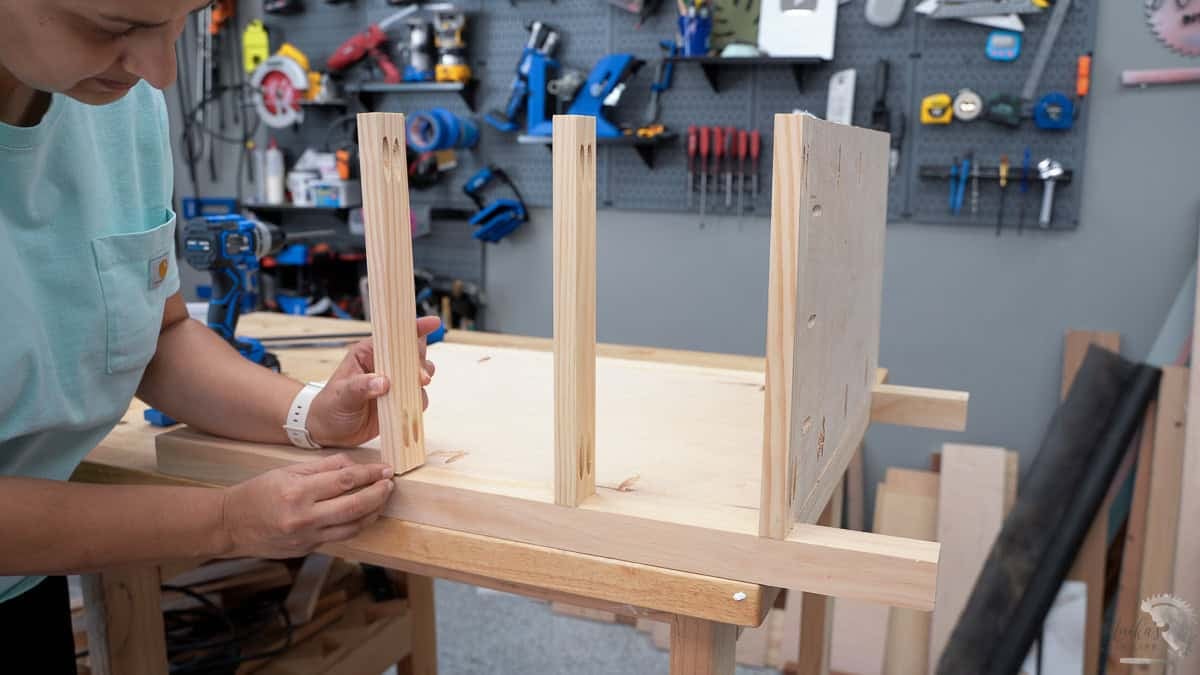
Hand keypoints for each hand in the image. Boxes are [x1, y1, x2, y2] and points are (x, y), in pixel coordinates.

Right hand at [220, 453, 393, 558]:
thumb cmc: (258, 492)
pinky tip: (364, 514)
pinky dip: (356, 525)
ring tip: (382, 498)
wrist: (231, 525)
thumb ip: (323, 467)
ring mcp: (307, 537)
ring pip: (352, 527)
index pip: (345, 481)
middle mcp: (304, 518)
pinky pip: (340, 537)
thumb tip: (354, 465)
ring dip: (373, 512)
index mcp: (297, 492)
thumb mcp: (287, 471)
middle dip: (378, 494)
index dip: (370, 474)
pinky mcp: (308, 549)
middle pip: (354, 506)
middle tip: (390, 484)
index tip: (385, 469)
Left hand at [307, 316, 440, 447]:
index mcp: (368, 353)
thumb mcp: (342, 395)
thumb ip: (361, 387)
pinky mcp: (399, 400)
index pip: (393, 335)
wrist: (329, 431)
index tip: (433, 323)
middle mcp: (384, 365)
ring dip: (422, 380)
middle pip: (413, 353)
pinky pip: (417, 397)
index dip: (414, 327)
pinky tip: (411, 406)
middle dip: (421, 361)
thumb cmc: (330, 406)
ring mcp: (393, 383)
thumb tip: (384, 382)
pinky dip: (419, 400)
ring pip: (419, 374)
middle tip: (421, 377)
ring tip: (418, 388)